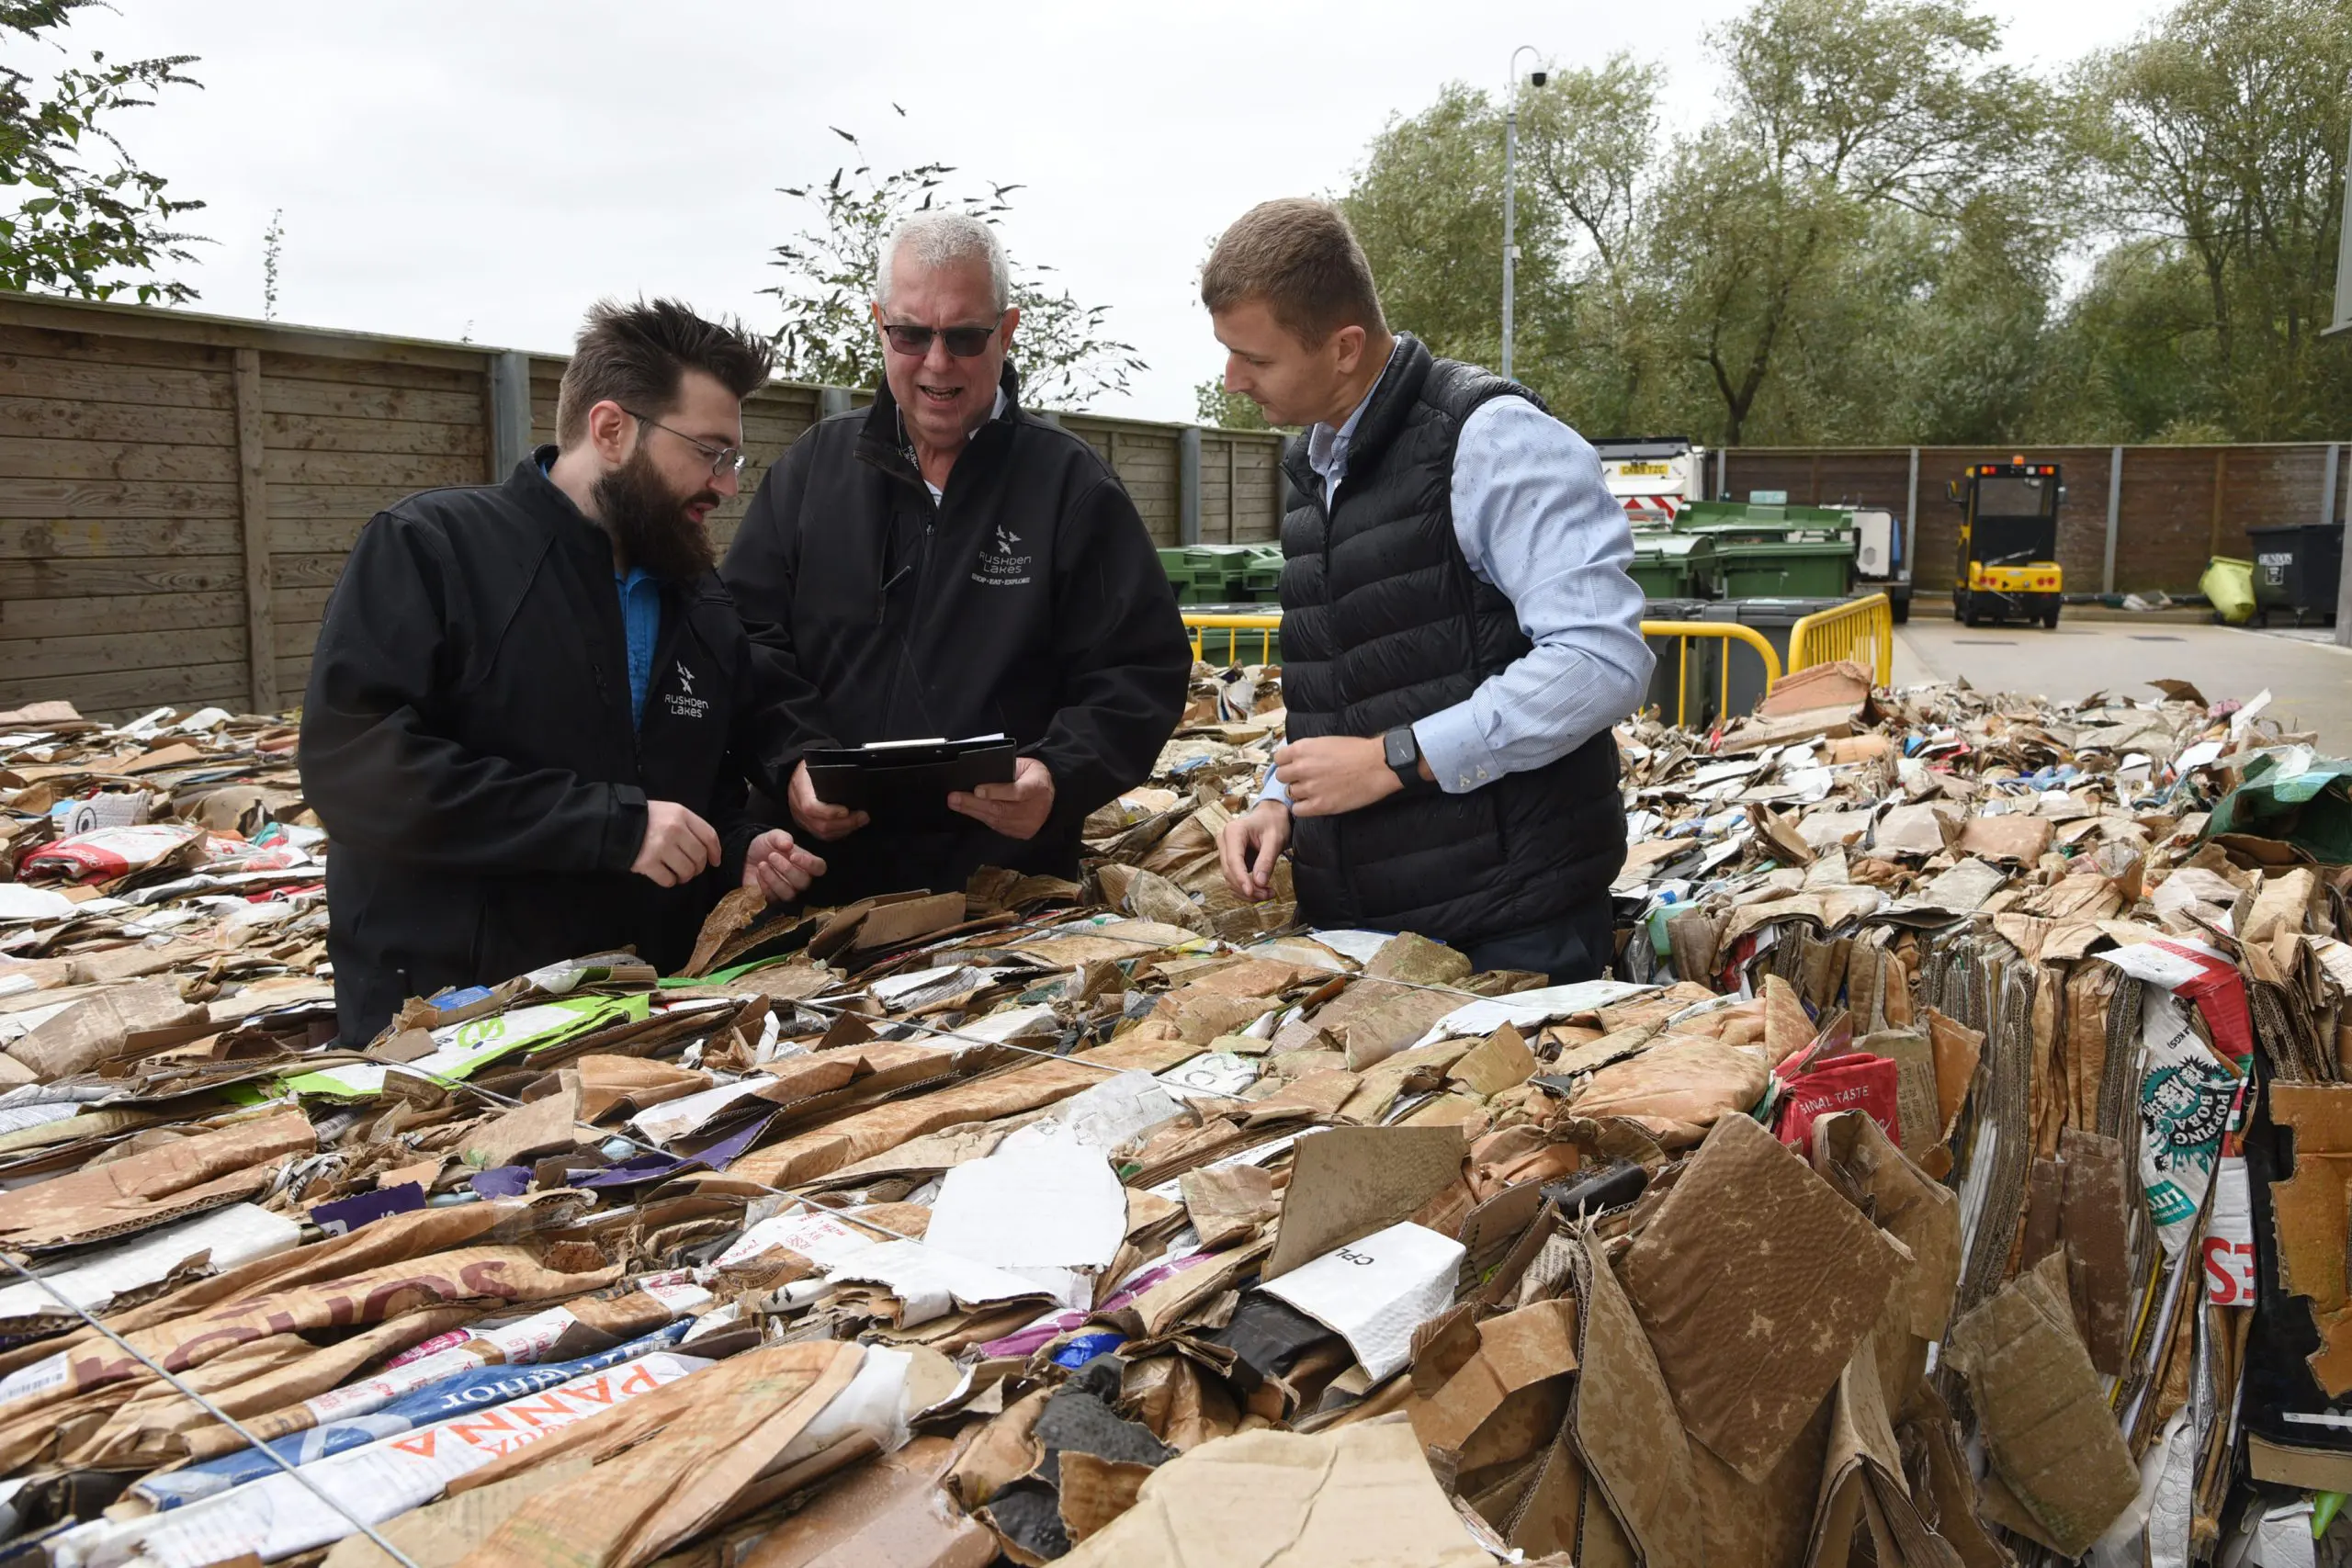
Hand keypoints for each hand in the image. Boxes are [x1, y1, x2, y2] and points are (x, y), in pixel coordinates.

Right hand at [631, 800, 720, 886]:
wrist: (614, 823)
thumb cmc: (645, 818)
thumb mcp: (669, 812)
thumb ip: (687, 826)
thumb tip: (708, 851)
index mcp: (681, 815)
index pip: (709, 836)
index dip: (715, 852)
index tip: (715, 862)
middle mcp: (674, 830)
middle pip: (699, 856)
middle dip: (698, 867)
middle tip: (690, 869)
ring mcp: (661, 847)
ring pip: (687, 871)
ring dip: (684, 877)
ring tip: (677, 874)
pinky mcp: (648, 863)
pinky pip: (668, 880)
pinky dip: (669, 881)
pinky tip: (664, 875)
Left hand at [742, 828, 826, 901]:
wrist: (747, 856)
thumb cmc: (766, 846)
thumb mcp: (773, 836)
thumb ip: (781, 837)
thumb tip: (788, 844)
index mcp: (806, 862)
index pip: (819, 868)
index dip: (809, 864)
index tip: (793, 855)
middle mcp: (800, 879)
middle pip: (804, 882)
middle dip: (787, 869)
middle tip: (771, 856)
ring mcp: (788, 891)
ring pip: (789, 893)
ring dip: (774, 878)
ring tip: (761, 864)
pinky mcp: (774, 899)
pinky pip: (773, 898)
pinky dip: (764, 885)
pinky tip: (758, 872)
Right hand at [788, 759, 867, 841]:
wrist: (795, 772)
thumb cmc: (810, 765)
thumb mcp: (817, 761)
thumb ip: (831, 769)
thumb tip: (852, 772)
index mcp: (800, 787)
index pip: (811, 807)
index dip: (829, 812)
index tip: (847, 810)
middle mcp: (797, 806)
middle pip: (819, 824)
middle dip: (845, 823)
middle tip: (863, 816)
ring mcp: (800, 817)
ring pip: (822, 832)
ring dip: (845, 829)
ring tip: (861, 821)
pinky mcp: (805, 824)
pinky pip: (821, 834)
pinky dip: (838, 833)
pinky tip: (850, 826)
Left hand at [949, 755, 1055, 840]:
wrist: (1052, 799)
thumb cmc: (1035, 778)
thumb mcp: (1027, 766)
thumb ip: (1009, 769)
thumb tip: (983, 773)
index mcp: (1037, 787)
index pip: (1017, 792)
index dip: (996, 792)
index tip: (977, 790)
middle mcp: (1033, 808)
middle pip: (1001, 809)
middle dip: (974, 803)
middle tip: (954, 797)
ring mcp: (1027, 824)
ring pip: (996, 820)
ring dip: (973, 811)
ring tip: (955, 803)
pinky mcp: (1020, 833)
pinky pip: (997, 826)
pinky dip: (981, 818)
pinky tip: (968, 811)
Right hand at [1219, 800, 1291, 901]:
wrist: (1271, 817)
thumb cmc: (1274, 823)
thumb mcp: (1275, 839)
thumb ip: (1266, 860)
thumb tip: (1259, 883)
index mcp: (1233, 831)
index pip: (1233, 860)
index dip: (1241, 879)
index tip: (1251, 892)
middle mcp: (1224, 840)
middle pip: (1229, 872)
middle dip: (1247, 887)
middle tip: (1268, 894)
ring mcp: (1225, 851)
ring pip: (1229, 878)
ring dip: (1246, 891)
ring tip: (1268, 893)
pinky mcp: (1230, 860)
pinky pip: (1233, 879)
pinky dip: (1245, 888)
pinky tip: (1260, 891)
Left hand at [1275, 736, 1411, 816]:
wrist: (1378, 765)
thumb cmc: (1358, 751)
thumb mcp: (1326, 742)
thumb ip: (1308, 751)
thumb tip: (1296, 759)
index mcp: (1303, 749)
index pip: (1279, 758)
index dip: (1286, 763)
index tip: (1294, 766)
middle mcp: (1302, 768)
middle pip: (1282, 777)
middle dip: (1291, 778)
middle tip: (1305, 779)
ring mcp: (1310, 788)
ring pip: (1290, 793)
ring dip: (1300, 792)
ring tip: (1316, 790)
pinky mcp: (1320, 805)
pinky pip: (1298, 810)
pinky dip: (1303, 807)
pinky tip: (1315, 802)